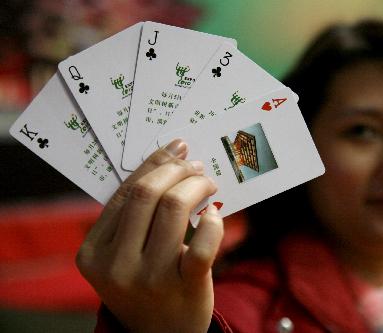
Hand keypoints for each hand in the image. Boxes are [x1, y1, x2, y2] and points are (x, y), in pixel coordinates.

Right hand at [76, 139, 223, 332]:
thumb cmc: (144, 287)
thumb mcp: (122, 257)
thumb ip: (132, 219)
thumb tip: (166, 165)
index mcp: (94, 252)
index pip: (125, 193)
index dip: (153, 165)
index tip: (175, 149)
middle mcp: (117, 265)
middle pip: (148, 195)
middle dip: (176, 170)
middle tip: (195, 166)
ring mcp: (150, 278)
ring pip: (174, 209)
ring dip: (196, 187)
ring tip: (207, 183)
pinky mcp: (185, 287)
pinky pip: (203, 243)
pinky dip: (213, 222)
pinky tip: (215, 215)